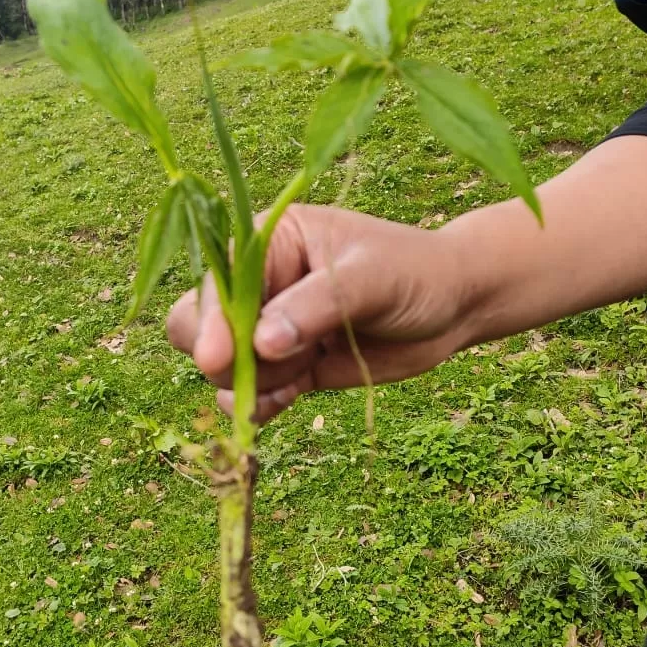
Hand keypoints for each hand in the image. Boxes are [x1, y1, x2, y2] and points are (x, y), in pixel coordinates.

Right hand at [166, 204, 464, 422]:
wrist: (452, 308)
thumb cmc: (414, 272)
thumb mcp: (370, 278)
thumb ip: (314, 307)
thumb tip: (260, 343)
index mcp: (267, 240)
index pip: (216, 280)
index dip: (210, 319)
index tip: (220, 357)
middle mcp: (258, 283)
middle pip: (194, 324)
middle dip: (221, 357)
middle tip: (264, 370)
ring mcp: (268, 327)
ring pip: (219, 367)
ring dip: (251, 383)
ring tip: (302, 373)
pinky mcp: (285, 366)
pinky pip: (247, 395)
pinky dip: (259, 406)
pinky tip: (290, 399)